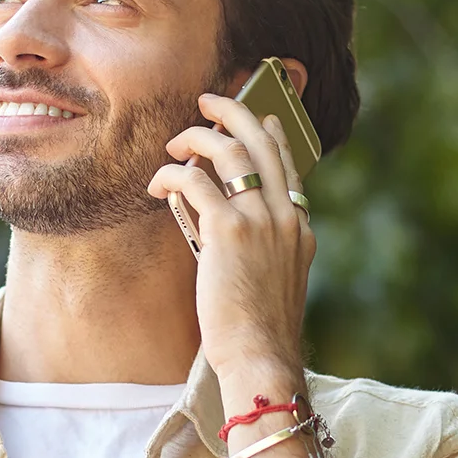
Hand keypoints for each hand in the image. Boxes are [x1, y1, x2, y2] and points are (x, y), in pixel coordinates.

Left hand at [148, 95, 313, 380]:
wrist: (262, 356)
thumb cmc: (259, 332)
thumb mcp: (273, 283)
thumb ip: (260, 250)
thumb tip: (220, 229)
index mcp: (300, 229)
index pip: (288, 166)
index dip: (271, 136)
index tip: (258, 119)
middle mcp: (285, 216)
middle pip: (262, 142)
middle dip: (234, 112)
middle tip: (208, 101)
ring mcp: (261, 219)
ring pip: (229, 151)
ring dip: (196, 138)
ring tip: (174, 143)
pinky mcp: (229, 229)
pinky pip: (194, 182)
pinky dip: (171, 176)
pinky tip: (157, 186)